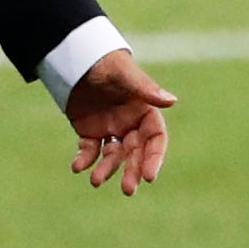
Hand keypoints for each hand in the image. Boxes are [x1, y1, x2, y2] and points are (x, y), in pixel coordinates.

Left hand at [65, 49, 175, 195]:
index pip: (155, 140)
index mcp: (145, 111)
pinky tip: (76, 167)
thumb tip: (172, 101)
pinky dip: (85, 159)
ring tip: (95, 181)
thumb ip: (145, 88)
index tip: (149, 176)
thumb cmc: (105, 62)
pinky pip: (90, 150)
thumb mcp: (123, 73)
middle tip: (128, 190)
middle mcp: (131, 124)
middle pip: (135, 153)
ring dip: (106, 169)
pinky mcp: (91, 131)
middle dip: (131, 171)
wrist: (77, 57)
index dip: (154, 158)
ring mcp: (111, 129)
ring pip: (113, 156)